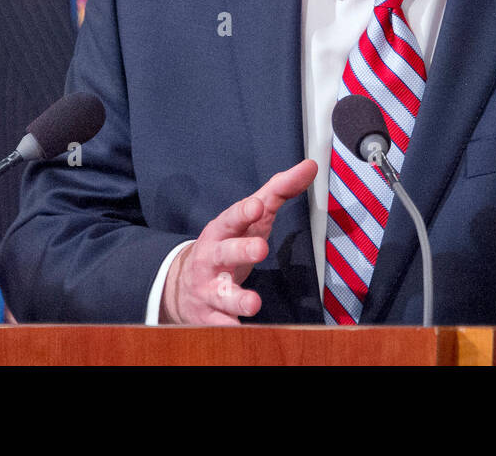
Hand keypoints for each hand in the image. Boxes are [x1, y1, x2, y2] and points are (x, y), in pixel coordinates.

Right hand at [160, 159, 316, 324]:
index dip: (244, 212)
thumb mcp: (250, 217)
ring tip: (254, 302)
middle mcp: (213, 258)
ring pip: (222, 294)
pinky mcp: (210, 316)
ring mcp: (210, 288)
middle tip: (260, 249)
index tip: (257, 206)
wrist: (186, 285)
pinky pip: (220, 323)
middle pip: (225, 252)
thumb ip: (279, 191)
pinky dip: (229, 327)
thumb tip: (309, 167)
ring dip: (238, 298)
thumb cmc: (228, 243)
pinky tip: (239, 329)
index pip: (233, 218)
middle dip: (241, 250)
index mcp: (223, 230)